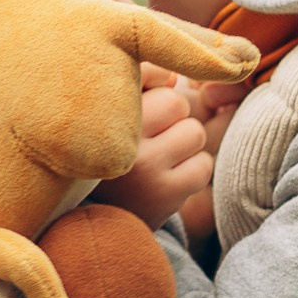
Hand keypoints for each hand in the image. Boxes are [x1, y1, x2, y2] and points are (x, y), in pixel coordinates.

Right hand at [98, 78, 211, 224]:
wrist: (94, 219)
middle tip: (153, 140)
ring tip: (161, 160)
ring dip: (186, 146)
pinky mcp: (164, 194)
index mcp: (104, 112)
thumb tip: (173, 77)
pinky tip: (170, 179)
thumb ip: (139, 83)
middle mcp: (120, 138)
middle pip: (178, 104)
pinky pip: (203, 166)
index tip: (144, 116)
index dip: (157, 100)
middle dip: (174, 120)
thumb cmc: (108, 154)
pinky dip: (193, 172)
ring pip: (195, 133)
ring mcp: (144, 168)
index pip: (156, 81)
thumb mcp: (111, 115)